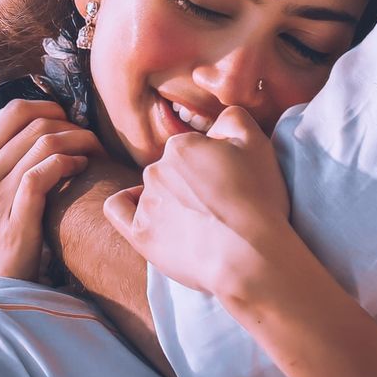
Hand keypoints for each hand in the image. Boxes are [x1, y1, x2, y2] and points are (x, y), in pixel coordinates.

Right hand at [0, 100, 102, 282]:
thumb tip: (28, 137)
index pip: (11, 112)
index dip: (47, 107)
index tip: (66, 119)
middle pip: (34, 123)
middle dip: (70, 124)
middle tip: (88, 137)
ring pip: (45, 142)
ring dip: (78, 140)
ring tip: (92, 152)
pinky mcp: (15, 219)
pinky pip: (46, 172)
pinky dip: (71, 162)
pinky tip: (83, 168)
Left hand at [103, 106, 290, 300]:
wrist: (250, 258)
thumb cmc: (257, 201)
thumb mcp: (257, 144)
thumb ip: (232, 118)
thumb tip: (217, 122)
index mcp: (181, 145)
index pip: (193, 148)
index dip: (213, 163)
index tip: (230, 182)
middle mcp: (156, 169)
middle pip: (172, 168)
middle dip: (192, 180)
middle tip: (219, 203)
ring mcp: (146, 204)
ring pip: (154, 190)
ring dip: (172, 198)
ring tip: (202, 221)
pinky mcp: (140, 235)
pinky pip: (118, 210)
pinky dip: (129, 205)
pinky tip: (148, 212)